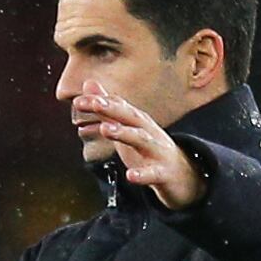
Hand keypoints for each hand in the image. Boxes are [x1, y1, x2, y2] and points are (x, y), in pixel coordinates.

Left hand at [76, 86, 205, 208]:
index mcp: (137, 121)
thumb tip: (89, 85)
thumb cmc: (149, 149)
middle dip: (112, 109)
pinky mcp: (162, 172)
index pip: (118, 108)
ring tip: (106, 129)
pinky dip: (142, 175)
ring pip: (140, 139)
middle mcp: (148, 131)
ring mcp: (156, 151)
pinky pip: (152, 173)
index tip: (78, 101)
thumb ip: (107, 109)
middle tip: (95, 103)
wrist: (182, 174)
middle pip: (130, 117)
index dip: (99, 103)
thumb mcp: (127, 128)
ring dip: (123, 133)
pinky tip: (130, 176)